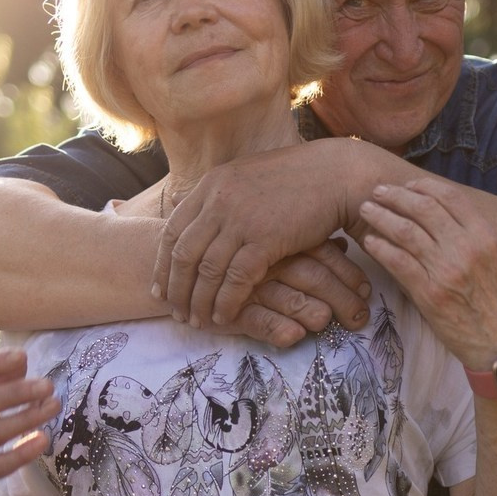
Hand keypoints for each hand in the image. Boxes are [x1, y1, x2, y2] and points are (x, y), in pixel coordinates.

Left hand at [152, 140, 353, 329]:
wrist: (337, 174)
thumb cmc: (297, 180)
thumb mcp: (247, 178)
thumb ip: (219, 196)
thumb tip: (193, 211)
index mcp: (211, 185)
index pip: (172, 230)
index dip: (162, 264)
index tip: (159, 288)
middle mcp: (219, 200)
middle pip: (183, 254)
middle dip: (175, 289)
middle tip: (174, 312)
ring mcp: (240, 219)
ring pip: (206, 270)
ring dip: (198, 301)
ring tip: (197, 321)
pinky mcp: (265, 239)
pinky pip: (236, 279)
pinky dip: (226, 302)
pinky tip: (224, 317)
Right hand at [214, 239, 370, 345]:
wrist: (173, 259)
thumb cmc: (233, 252)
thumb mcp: (272, 242)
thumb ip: (307, 244)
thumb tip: (345, 246)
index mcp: (281, 236)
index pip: (323, 253)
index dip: (348, 274)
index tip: (367, 292)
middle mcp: (268, 257)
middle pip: (312, 275)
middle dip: (342, 299)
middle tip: (360, 319)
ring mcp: (248, 284)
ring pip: (287, 296)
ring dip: (312, 311)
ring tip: (330, 323)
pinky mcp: (229, 309)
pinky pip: (256, 318)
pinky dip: (276, 327)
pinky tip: (295, 336)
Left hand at [358, 176, 496, 371]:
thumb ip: (480, 240)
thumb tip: (456, 221)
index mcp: (486, 236)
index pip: (450, 197)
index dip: (424, 186)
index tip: (407, 185)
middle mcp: (466, 248)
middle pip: (423, 209)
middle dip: (396, 196)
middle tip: (377, 192)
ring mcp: (446, 270)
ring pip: (406, 232)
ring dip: (381, 217)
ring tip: (366, 211)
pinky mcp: (430, 294)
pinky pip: (399, 263)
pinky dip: (381, 248)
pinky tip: (369, 242)